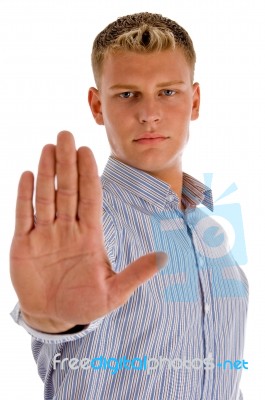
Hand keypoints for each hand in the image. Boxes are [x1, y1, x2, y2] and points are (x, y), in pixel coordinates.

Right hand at [10, 131, 166, 332]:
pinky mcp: (24, 244)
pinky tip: (28, 175)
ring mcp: (45, 234)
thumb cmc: (85, 305)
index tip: (88, 151)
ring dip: (47, 172)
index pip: (90, 197)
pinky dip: (25, 196)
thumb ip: (136, 274)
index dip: (89, 174)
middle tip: (66, 135)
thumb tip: (164, 257)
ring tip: (49, 148)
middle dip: (68, 163)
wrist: (56, 318)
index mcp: (90, 236)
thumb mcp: (114, 293)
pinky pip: (25, 215)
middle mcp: (68, 228)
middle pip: (68, 189)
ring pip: (46, 196)